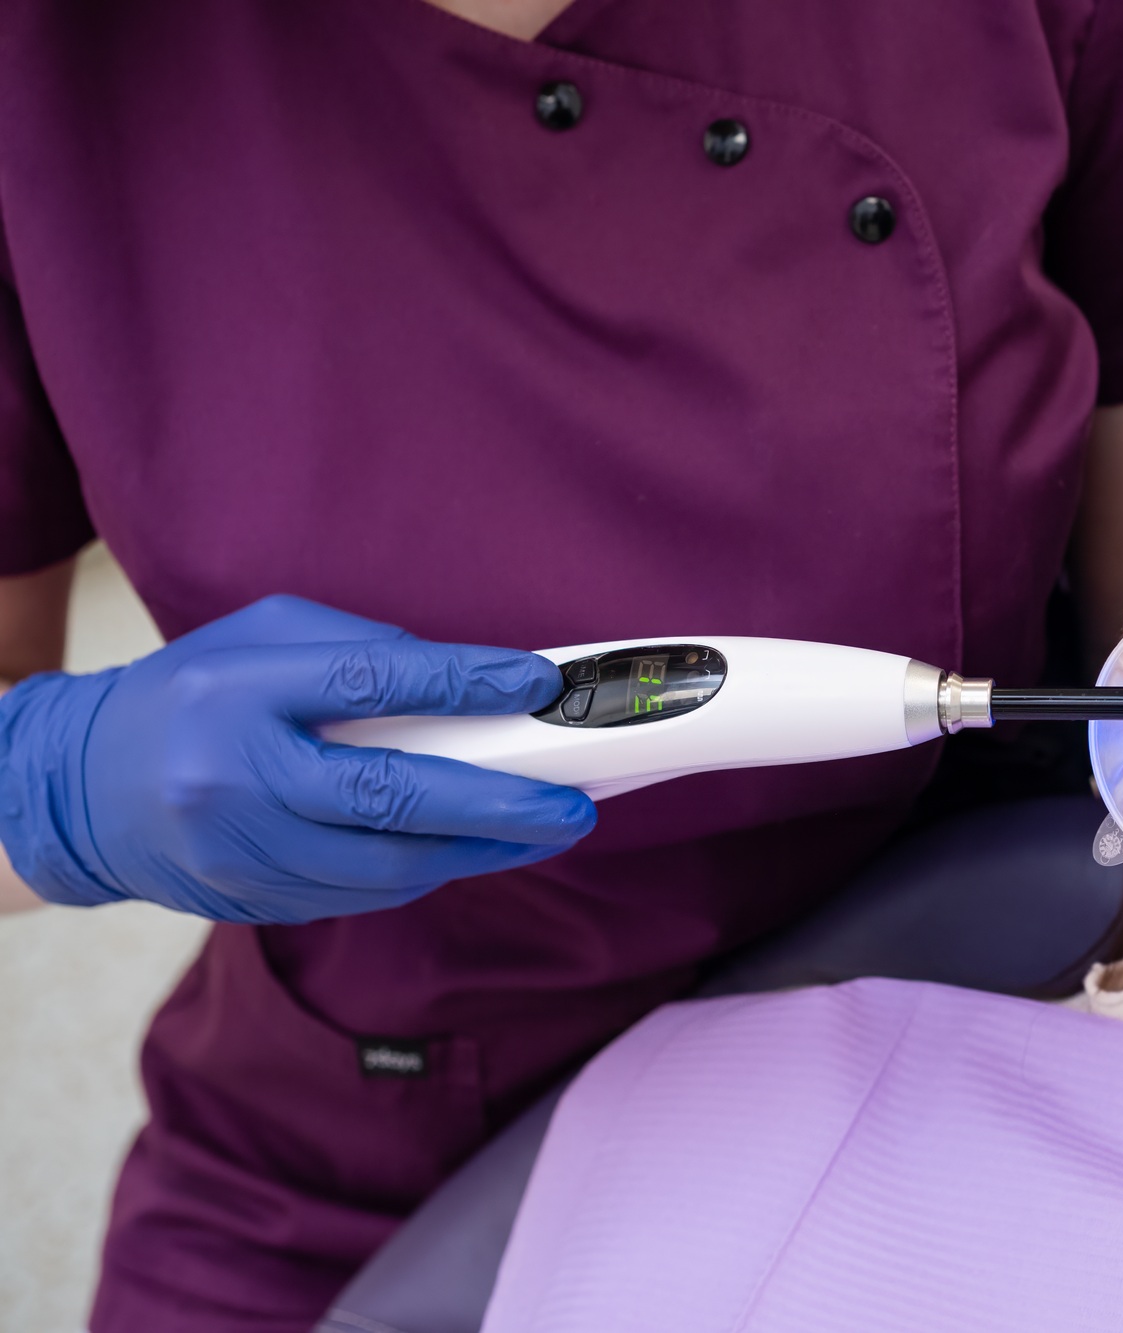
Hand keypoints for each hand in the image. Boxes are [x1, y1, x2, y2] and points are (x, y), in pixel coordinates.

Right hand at [0, 595, 595, 922]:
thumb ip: (360, 652)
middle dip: (498, 804)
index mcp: (237, 691)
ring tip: (545, 830)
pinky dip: (427, 871)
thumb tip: (469, 681)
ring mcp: (242, 850)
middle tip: (572, 805)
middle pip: (392, 796)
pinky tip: (472, 850)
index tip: (535, 684)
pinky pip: (363, 893)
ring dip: (479, 850)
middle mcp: (235, 777)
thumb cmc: (190, 696)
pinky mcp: (254, 899)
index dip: (463, 684)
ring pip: (387, 863)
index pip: (371, 683)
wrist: (80, 789)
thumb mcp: (260, 640)